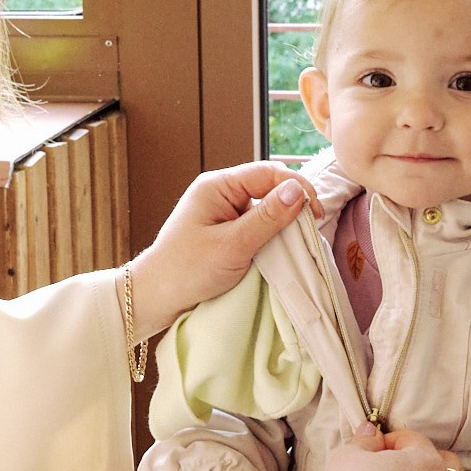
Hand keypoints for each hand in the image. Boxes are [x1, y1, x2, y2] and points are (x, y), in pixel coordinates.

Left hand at [127, 162, 318, 337]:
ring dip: (281, 222)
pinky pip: (254, 224)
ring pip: (263, 208)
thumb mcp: (233, 245)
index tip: (315, 213)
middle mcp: (220, 193)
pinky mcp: (223, 230)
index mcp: (217, 186)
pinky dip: (269, 234)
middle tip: (310, 228)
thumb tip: (298, 190)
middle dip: (291, 204)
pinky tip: (279, 248)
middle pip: (267, 187)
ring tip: (298, 240)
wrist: (156, 297)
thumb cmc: (188, 270)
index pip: (267, 173)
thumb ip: (267, 218)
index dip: (296, 188)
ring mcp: (221, 212)